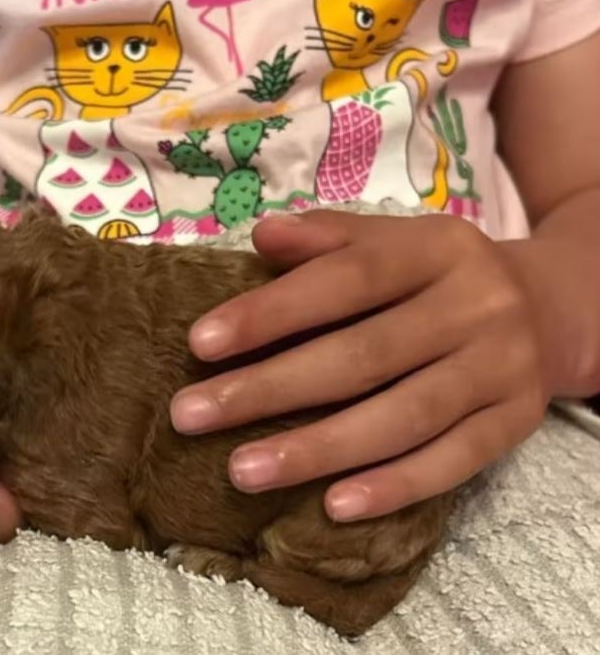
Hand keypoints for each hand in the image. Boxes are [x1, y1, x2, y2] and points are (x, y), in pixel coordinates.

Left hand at [171, 211, 549, 521]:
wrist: (550, 309)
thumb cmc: (439, 277)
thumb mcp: (394, 241)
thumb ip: (329, 237)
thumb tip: (261, 235)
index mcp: (437, 250)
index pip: (345, 278)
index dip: (271, 312)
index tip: (200, 344)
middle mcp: (475, 307)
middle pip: (363, 356)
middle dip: (270, 389)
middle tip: (192, 415)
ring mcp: (500, 370)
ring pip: (401, 418)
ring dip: (317, 450)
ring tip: (241, 471)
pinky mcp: (515, 424)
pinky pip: (452, 463)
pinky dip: (393, 487)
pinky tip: (332, 506)